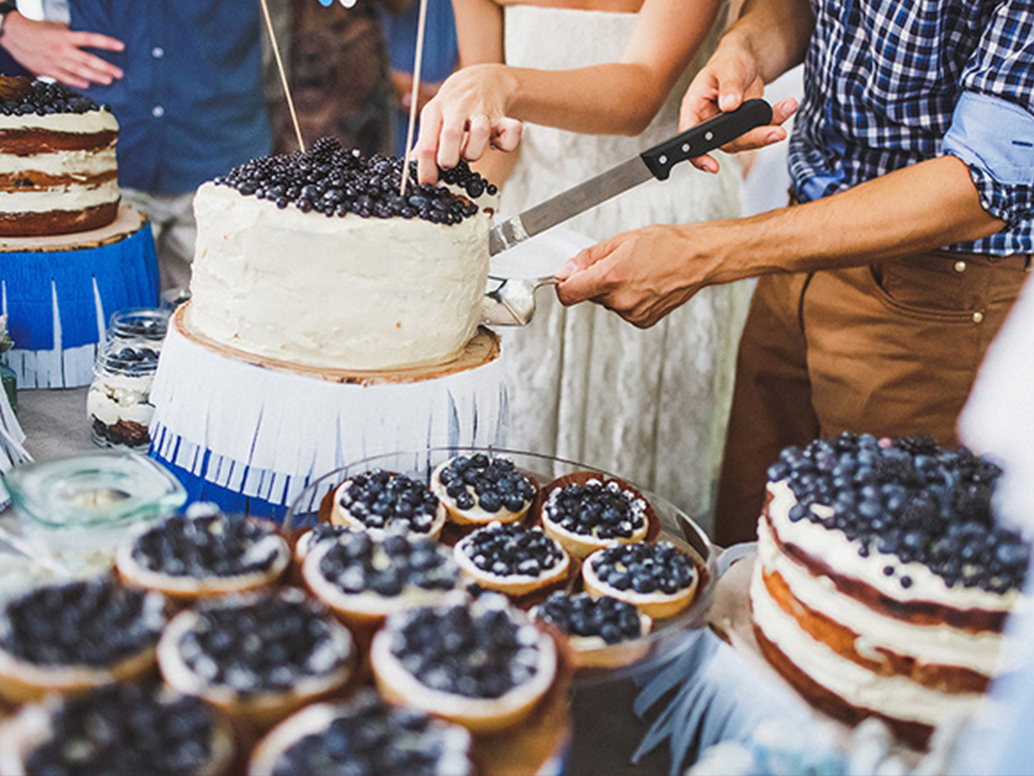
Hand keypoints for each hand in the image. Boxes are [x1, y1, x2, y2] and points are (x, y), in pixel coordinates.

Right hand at [1, 15, 123, 88]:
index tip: (120, 46)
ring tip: (108, 80)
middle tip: (119, 73)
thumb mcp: (55, 27)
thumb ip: (71, 34)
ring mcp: (55, 62)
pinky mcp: (48, 71)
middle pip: (88, 61)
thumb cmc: (35, 29)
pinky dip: (77, 83)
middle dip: (105, 68)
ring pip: (79, 72)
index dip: (106, 43)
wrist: (13, 34)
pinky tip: (88, 85)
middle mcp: (61, 50)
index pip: (90, 39)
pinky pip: (66, 79)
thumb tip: (87, 40)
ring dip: (95, 77)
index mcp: (64, 36)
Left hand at [414, 64, 521, 183]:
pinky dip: (507, 143)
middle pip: (451, 134)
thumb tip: (412, 167)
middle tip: (449, 164)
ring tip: (470, 152)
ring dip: (475, 151)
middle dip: (449, 158)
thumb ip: (425, 143)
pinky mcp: (503, 117)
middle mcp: (458, 108)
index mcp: (436, 111)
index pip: (426, 143)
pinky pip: (511, 132)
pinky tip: (497, 144)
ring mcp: (482, 111)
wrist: (483, 80)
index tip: (428, 183)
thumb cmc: (455, 107)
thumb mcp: (434, 118)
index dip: (426, 169)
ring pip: (481, 131)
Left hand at [554, 223, 722, 327]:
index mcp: (611, 278)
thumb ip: (587, 258)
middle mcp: (621, 300)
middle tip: (617, 265)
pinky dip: (628, 299)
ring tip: (636, 273)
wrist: (697, 259)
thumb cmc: (666, 245)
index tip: (568, 278)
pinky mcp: (643, 321)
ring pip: (607, 303)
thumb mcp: (620, 241)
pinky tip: (644, 285)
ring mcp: (633, 313)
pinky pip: (624, 311)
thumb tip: (565, 270)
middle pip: (588, 296)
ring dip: (614, 290)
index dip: (564, 284)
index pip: (568, 293)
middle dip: (595, 281)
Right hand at [678, 38, 796, 172]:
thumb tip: (729, 105)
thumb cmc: (729, 60)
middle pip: (726, 142)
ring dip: (768, 130)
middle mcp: (709, 121)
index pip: (690, 136)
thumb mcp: (728, 68)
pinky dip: (775, 121)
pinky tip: (786, 107)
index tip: (712, 166)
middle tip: (774, 132)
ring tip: (787, 108)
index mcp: (695, 108)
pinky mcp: (744, 127)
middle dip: (752, 138)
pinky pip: (759, 132)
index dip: (698, 155)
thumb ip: (728, 86)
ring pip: (745, 141)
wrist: (746, 59)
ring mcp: (727, 127)